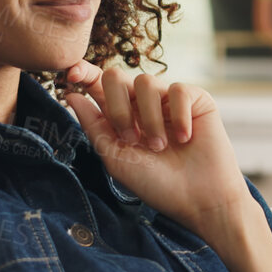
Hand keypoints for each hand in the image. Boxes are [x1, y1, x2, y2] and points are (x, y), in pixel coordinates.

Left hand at [59, 61, 254, 237]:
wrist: (199, 198)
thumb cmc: (157, 183)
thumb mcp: (116, 158)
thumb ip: (94, 126)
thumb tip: (71, 95)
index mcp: (120, 117)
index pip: (98, 85)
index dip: (84, 73)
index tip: (72, 74)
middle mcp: (142, 105)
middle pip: (116, 76)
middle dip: (117, 107)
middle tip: (131, 139)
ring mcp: (168, 100)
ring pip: (145, 82)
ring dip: (148, 119)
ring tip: (160, 146)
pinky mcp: (196, 100)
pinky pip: (178, 89)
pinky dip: (178, 115)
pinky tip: (185, 138)